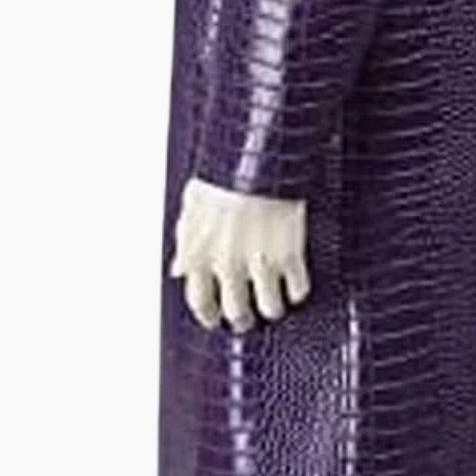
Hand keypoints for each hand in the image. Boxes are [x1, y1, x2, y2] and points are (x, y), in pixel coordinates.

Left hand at [169, 177, 310, 332]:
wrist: (256, 155)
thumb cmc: (223, 174)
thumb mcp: (192, 207)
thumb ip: (185, 243)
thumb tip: (178, 268)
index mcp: (199, 253)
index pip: (200, 302)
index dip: (208, 316)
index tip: (214, 319)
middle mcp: (227, 264)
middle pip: (236, 311)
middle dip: (241, 319)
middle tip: (247, 320)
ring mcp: (260, 262)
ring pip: (269, 307)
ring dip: (272, 309)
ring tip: (275, 306)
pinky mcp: (289, 254)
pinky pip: (298, 289)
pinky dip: (298, 292)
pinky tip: (296, 287)